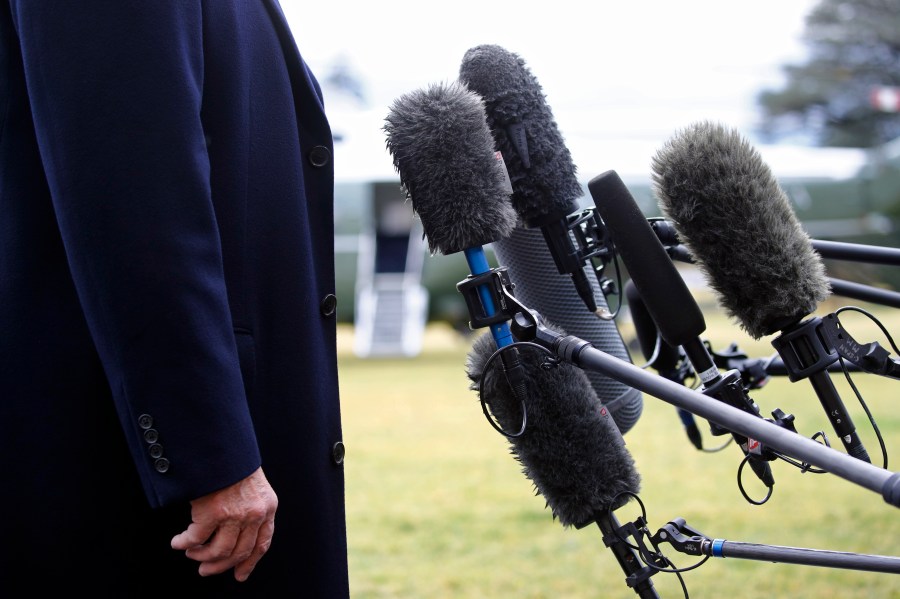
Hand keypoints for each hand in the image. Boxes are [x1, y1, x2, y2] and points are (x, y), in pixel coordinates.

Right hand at [171, 466, 277, 581]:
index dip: (250, 562)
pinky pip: (195, 539)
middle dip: (220, 566)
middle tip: (205, 570)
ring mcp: (234, 515)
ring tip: (191, 552)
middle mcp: (254, 514)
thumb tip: (238, 533)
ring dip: (201, 555)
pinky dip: (184, 543)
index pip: (262, 543)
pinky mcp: (211, 513)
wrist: (220, 443)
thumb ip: (252, 506)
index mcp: (268, 507)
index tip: (239, 575)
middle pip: (239, 552)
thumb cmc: (233, 461)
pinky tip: (177, 542)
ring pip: (218, 551)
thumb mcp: (254, 485)